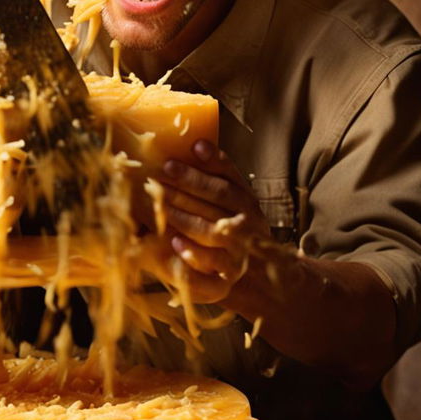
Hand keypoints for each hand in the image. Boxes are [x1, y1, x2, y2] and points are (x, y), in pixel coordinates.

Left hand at [160, 139, 271, 301]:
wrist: (259, 274)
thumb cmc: (232, 230)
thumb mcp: (230, 204)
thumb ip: (214, 180)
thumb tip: (192, 146)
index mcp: (246, 198)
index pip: (231, 175)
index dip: (215, 159)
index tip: (195, 146)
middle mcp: (248, 219)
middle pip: (220, 196)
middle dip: (191, 182)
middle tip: (163, 171)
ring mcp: (242, 246)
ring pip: (214, 228)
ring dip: (185, 215)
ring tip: (161, 204)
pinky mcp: (231, 271)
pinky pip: (212, 262)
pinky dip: (193, 253)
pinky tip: (174, 242)